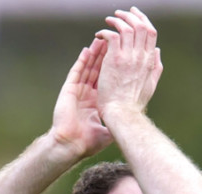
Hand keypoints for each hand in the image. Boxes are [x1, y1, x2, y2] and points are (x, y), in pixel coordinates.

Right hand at [50, 38, 113, 158]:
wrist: (71, 145)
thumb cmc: (88, 142)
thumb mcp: (107, 132)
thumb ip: (117, 123)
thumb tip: (131, 122)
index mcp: (97, 103)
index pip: (107, 81)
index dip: (114, 69)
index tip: (123, 57)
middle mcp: (88, 95)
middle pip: (98, 71)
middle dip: (105, 56)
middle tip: (113, 42)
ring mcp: (78, 92)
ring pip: (87, 68)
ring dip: (94, 54)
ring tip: (101, 40)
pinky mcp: (69, 90)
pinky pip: (76, 72)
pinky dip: (82, 61)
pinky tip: (87, 50)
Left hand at [94, 7, 163, 117]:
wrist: (122, 113)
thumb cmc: (133, 103)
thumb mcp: (150, 84)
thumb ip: (156, 66)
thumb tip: (157, 51)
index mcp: (150, 61)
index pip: (150, 32)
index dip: (143, 20)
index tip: (134, 15)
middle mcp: (141, 56)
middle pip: (140, 26)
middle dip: (130, 16)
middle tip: (120, 13)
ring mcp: (128, 57)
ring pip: (126, 28)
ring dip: (117, 20)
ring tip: (108, 20)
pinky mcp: (115, 60)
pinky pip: (112, 36)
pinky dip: (105, 31)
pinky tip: (99, 35)